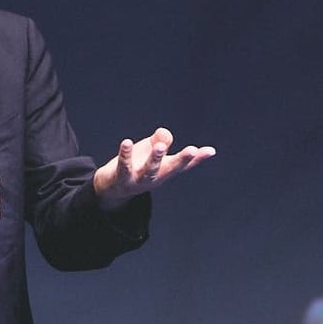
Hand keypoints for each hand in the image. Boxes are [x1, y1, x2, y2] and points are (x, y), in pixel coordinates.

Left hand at [93, 127, 215, 207]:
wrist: (112, 189)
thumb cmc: (137, 166)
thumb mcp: (152, 151)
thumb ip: (162, 140)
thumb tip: (163, 134)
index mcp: (165, 170)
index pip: (184, 164)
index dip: (198, 158)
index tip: (210, 151)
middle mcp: (155, 177)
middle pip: (171, 168)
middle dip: (182, 160)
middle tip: (192, 150)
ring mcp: (138, 180)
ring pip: (149, 170)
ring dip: (155, 159)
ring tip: (160, 146)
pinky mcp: (121, 178)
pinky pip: (124, 166)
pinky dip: (125, 155)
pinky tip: (127, 142)